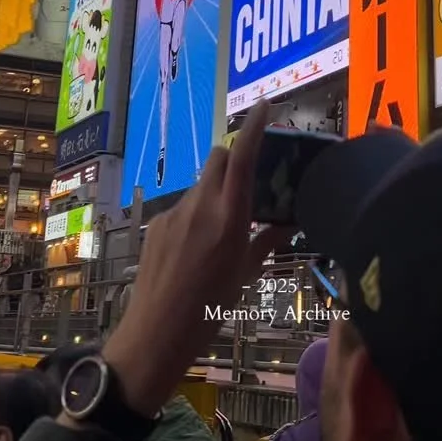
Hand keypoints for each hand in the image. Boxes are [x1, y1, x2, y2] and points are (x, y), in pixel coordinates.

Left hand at [103, 101, 279, 415]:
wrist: (154, 334)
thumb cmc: (209, 310)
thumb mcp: (244, 277)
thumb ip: (264, 242)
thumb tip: (286, 222)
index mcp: (229, 219)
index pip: (243, 158)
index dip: (255, 128)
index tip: (266, 106)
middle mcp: (201, 206)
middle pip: (219, 159)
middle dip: (235, 159)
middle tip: (249, 180)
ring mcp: (174, 213)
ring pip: (201, 184)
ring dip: (215, 191)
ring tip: (222, 229)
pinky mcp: (156, 224)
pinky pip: (183, 206)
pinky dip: (196, 214)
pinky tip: (195, 248)